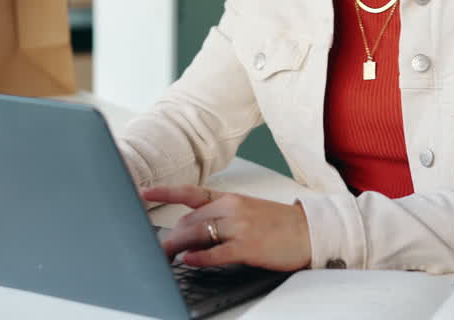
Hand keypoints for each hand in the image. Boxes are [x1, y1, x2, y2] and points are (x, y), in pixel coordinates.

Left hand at [141, 185, 311, 271]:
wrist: (310, 231)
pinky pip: (217, 252)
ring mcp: (240, 226)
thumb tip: (191, 235)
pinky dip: (199, 257)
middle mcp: (232, 208)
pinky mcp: (248, 246)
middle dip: (170, 237)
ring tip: (165, 258)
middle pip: (189, 221)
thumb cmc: (278, 224)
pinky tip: (189, 261)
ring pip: (198, 234)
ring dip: (177, 247)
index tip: (142, 192)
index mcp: (230, 198)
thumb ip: (220, 219)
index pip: (190, 192)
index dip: (164, 192)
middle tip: (158, 250)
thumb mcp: (247, 213)